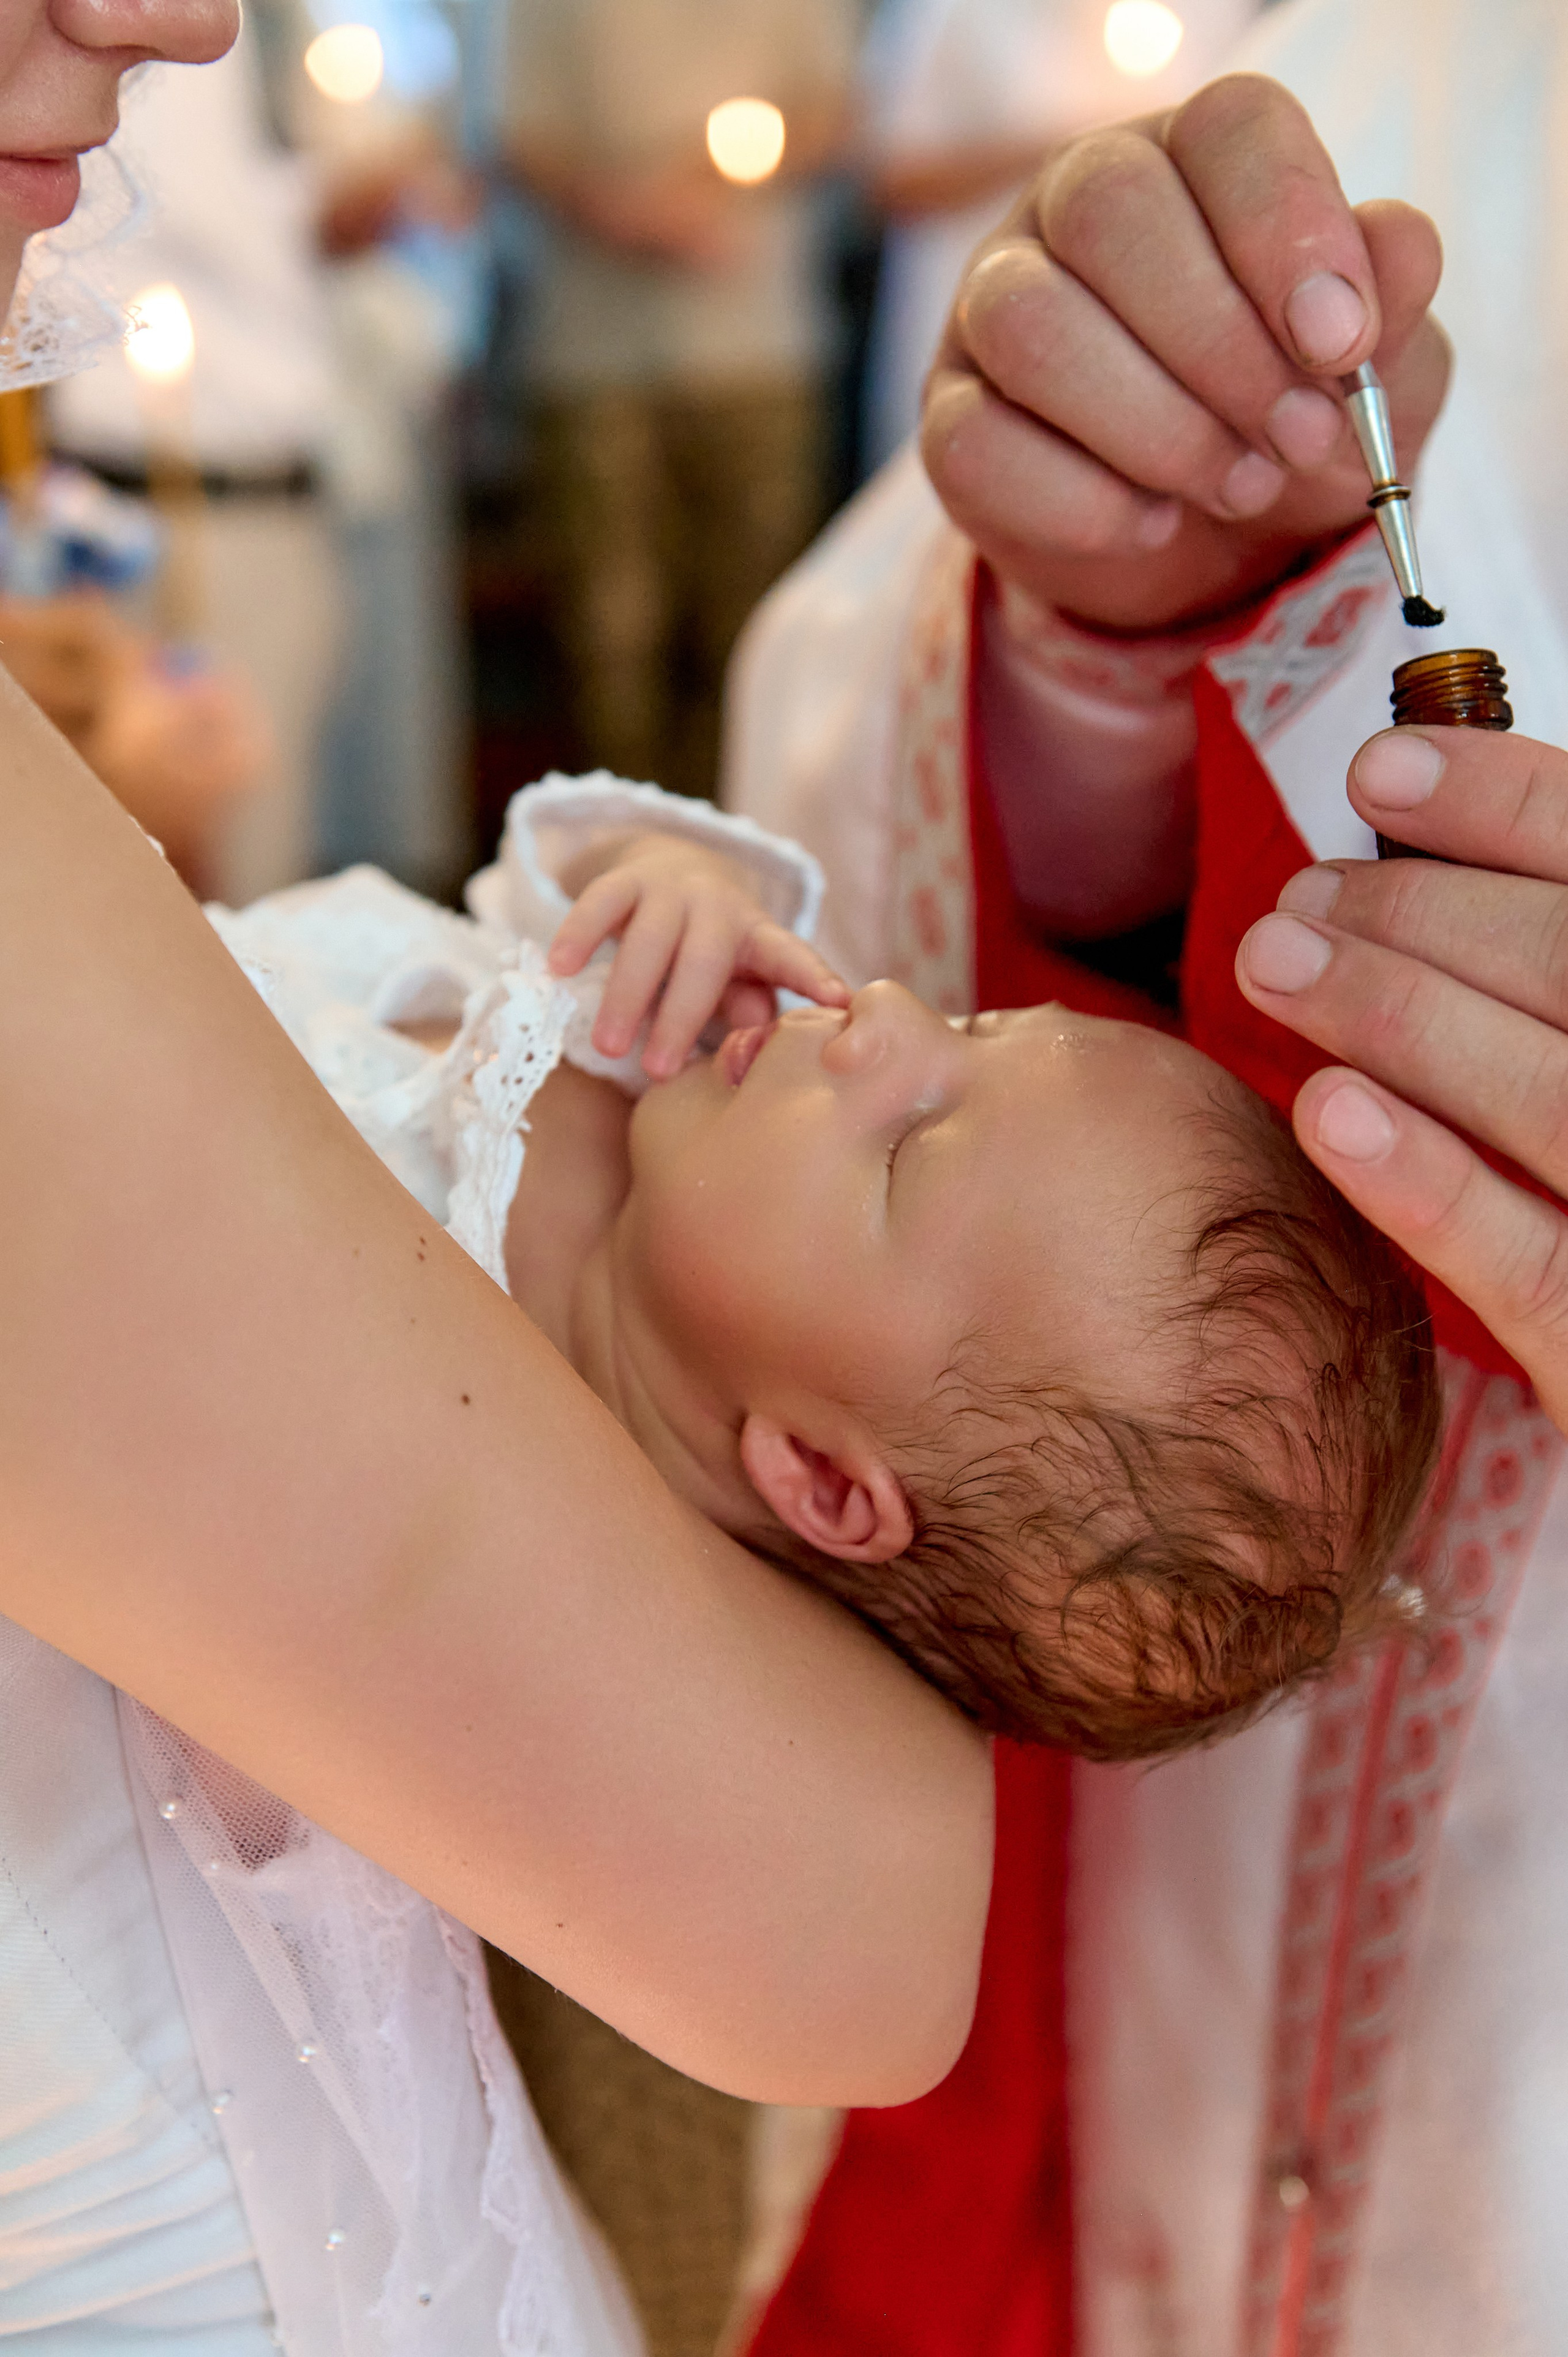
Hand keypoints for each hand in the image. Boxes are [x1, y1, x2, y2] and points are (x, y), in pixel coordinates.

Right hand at [547, 831, 849, 1078]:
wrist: (670, 865)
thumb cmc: (712, 949)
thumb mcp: (739, 977)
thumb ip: (750, 1007)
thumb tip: (759, 1042)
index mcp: (758, 936)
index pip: (791, 955)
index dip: (813, 977)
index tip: (839, 1001)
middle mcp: (717, 907)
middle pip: (703, 962)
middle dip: (679, 1018)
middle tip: (658, 1073)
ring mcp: (669, 891)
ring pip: (649, 940)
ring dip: (626, 994)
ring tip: (606, 1047)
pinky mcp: (624, 879)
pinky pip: (599, 904)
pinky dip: (578, 936)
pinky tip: (557, 971)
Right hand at [922, 73, 1449, 631]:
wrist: (1209, 550)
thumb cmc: (1286, 423)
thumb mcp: (1373, 373)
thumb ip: (1393, 305)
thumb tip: (1400, 253)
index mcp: (1191, 163)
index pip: (1226, 129)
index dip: (1288, 226)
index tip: (1341, 343)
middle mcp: (1072, 207)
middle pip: (1109, 211)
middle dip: (1220, 344)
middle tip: (1296, 438)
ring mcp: (991, 308)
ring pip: (1031, 324)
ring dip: (1154, 426)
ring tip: (1235, 486)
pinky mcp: (948, 419)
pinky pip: (976, 442)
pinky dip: (1082, 502)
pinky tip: (1149, 521)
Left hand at [1234, 726, 1567, 1432]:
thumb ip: (1549, 986)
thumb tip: (1434, 855)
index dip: (1511, 805)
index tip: (1381, 772)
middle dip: (1427, 914)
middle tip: (1296, 896)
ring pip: (1557, 1099)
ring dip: (1404, 1014)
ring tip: (1276, 960)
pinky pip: (1538, 1273)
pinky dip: (1433, 1185)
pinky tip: (1329, 1111)